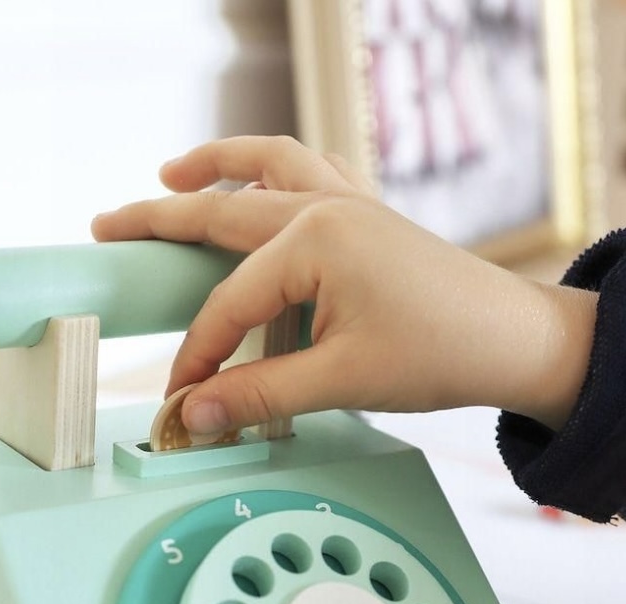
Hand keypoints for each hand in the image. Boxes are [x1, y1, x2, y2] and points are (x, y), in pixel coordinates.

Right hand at [91, 136, 595, 432]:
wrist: (517, 341)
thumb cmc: (442, 352)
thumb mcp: (341, 380)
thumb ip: (258, 394)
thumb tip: (194, 414)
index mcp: (314, 239)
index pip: (227, 301)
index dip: (196, 353)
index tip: (179, 396)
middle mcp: (326, 206)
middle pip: (224, 212)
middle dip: (161, 221)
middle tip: (108, 227)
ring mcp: (351, 202)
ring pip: (269, 167)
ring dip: (218, 166)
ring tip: (173, 174)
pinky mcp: (369, 215)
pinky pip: (314, 172)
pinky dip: (277, 171)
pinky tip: (263, 183)